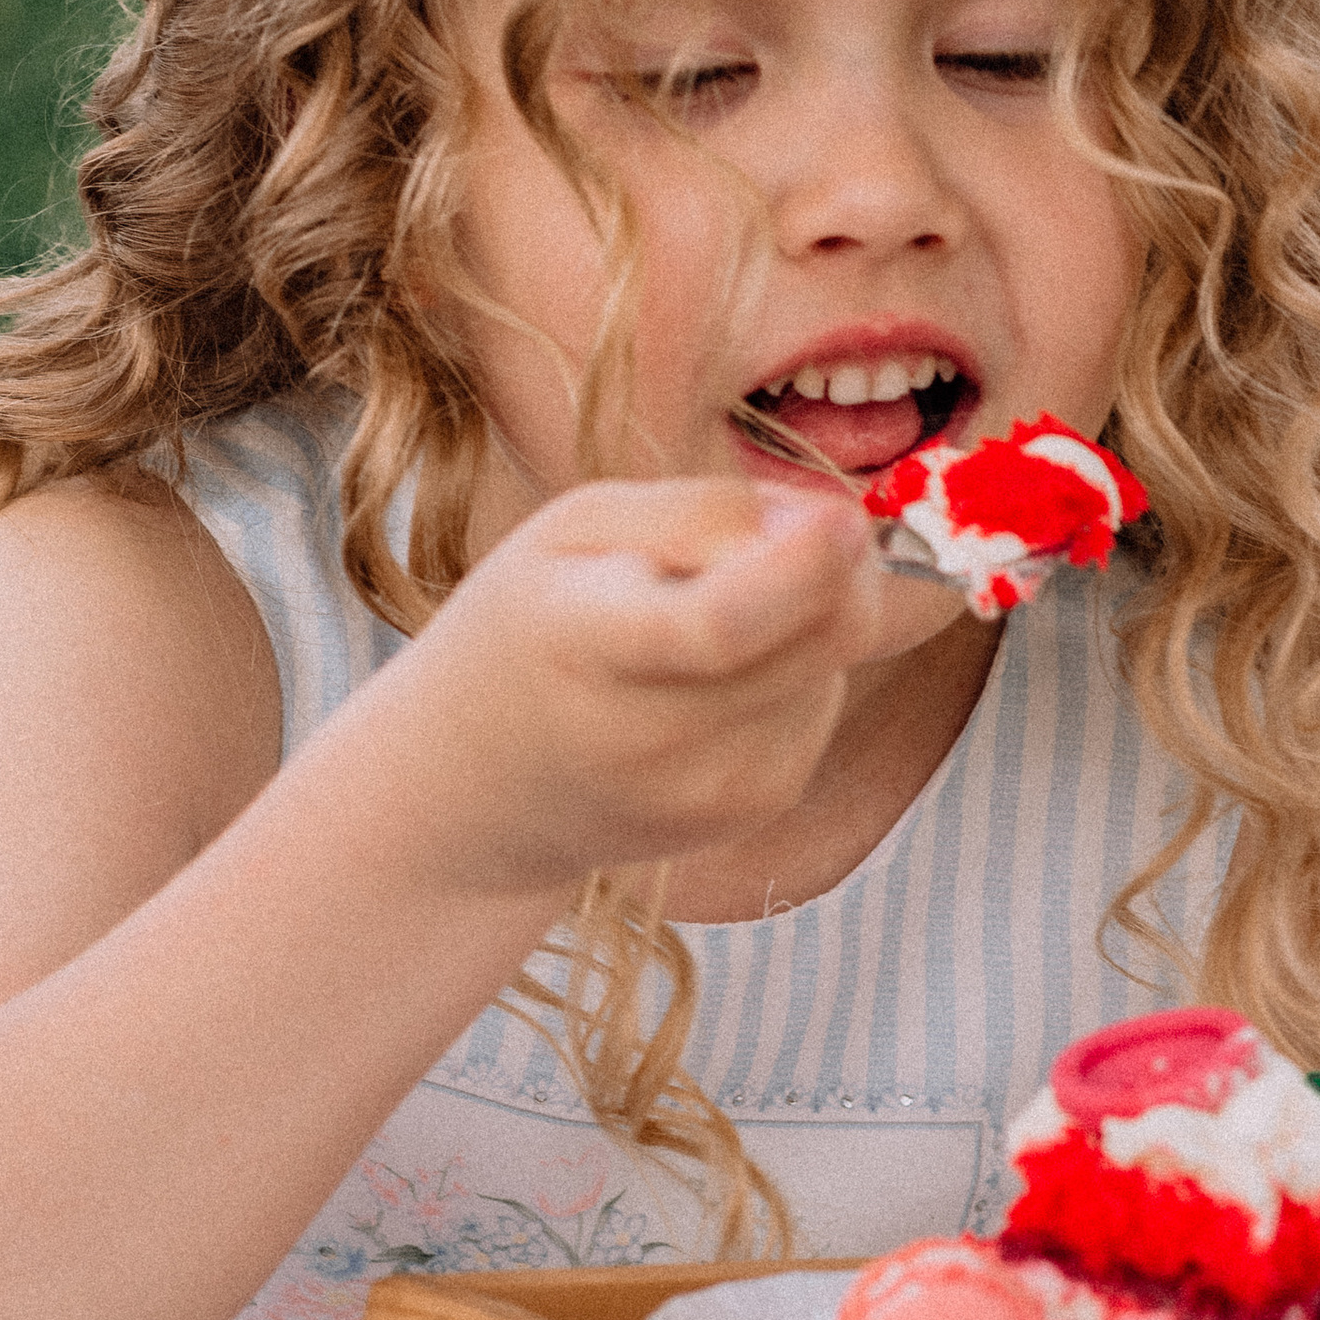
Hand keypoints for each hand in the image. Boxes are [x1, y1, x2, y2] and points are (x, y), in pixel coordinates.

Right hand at [371, 477, 885, 898]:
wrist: (475, 786)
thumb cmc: (529, 624)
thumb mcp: (577, 529)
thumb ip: (703, 511)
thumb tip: (834, 531)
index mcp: (587, 643)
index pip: (716, 626)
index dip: (800, 569)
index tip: (844, 519)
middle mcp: (654, 737)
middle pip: (820, 635)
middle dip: (839, 559)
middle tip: (789, 523)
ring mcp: (710, 788)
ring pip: (835, 661)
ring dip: (808, 614)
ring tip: (709, 612)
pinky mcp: (752, 808)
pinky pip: (822, 701)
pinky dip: (796, 666)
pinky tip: (718, 672)